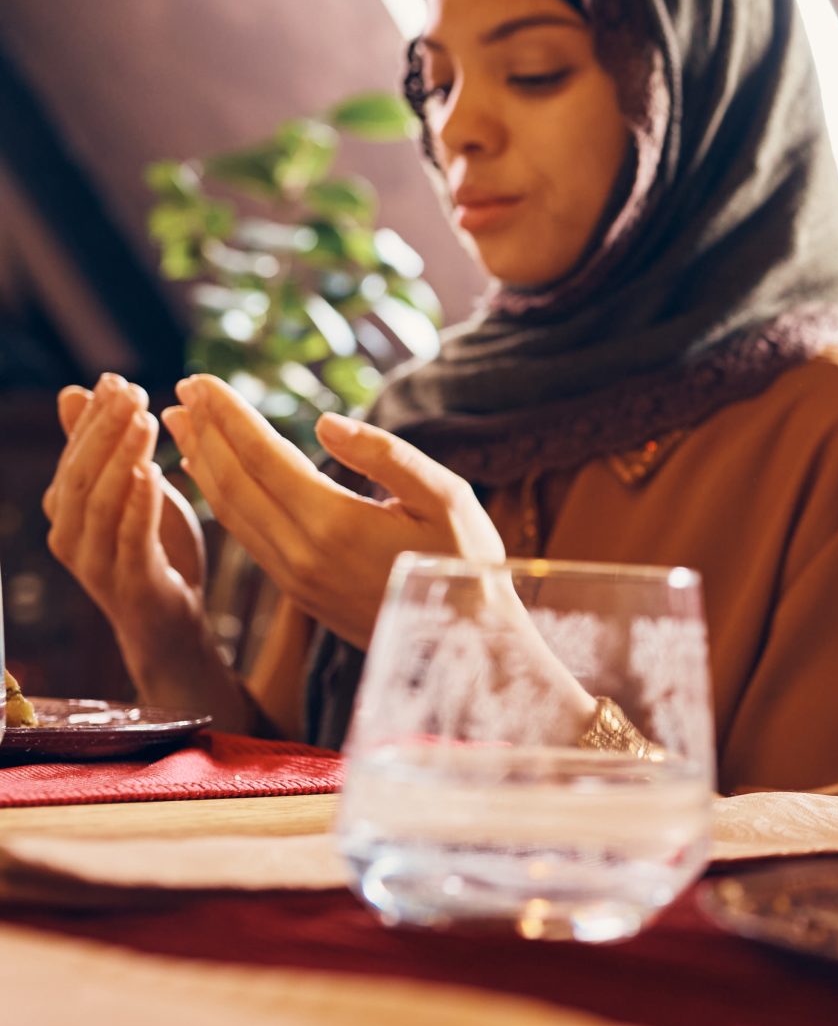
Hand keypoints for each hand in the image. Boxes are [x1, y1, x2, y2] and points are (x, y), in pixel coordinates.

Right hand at [41, 375, 206, 641]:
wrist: (169, 623)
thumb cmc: (150, 549)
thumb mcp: (127, 492)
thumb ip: (103, 450)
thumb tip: (74, 391)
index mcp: (66, 511)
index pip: (74, 455)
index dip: (93, 416)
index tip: (117, 378)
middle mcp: (69, 535)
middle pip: (81, 474)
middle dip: (105, 429)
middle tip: (132, 391)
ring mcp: (95, 562)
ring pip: (100, 503)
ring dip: (122, 458)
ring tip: (145, 421)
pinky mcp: (129, 582)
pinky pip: (130, 538)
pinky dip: (140, 503)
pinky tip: (154, 472)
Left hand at [162, 376, 504, 647]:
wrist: (467, 644)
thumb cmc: (466, 562)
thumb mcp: (447, 497)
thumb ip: (387, 456)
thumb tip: (325, 422)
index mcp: (335, 523)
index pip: (264, 456)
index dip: (229, 416)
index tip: (200, 381)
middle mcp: (301, 553)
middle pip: (233, 483)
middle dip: (204, 433)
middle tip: (181, 390)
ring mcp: (294, 578)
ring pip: (231, 513)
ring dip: (203, 465)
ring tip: (183, 426)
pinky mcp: (298, 594)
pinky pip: (245, 537)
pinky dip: (222, 499)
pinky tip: (217, 479)